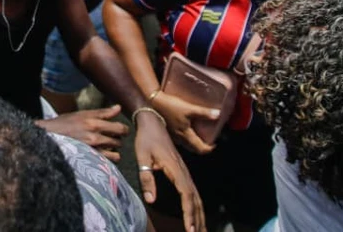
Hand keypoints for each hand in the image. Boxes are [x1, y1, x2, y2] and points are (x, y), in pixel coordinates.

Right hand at [37, 105, 128, 161]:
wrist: (50, 136)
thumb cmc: (67, 123)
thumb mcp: (84, 114)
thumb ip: (103, 112)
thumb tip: (118, 107)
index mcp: (94, 123)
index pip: (120, 128)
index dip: (124, 129)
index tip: (121, 130)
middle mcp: (94, 136)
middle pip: (119, 141)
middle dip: (117, 139)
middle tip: (111, 137)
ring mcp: (92, 150)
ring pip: (116, 153)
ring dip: (113, 151)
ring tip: (106, 147)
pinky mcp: (89, 159)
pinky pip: (108, 162)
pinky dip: (108, 159)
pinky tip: (102, 154)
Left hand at [133, 114, 205, 231]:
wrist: (153, 122)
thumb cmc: (146, 139)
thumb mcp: (142, 156)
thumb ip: (146, 177)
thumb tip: (150, 199)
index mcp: (175, 169)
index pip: (186, 195)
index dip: (189, 213)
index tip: (190, 228)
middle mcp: (184, 172)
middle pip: (195, 199)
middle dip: (198, 219)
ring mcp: (185, 172)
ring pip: (196, 197)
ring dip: (199, 215)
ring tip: (200, 231)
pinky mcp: (183, 173)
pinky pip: (192, 193)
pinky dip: (196, 207)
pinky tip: (195, 216)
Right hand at [153, 91, 220, 154]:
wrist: (154, 102)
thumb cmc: (171, 106)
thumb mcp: (189, 108)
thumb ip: (203, 112)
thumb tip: (218, 114)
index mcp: (185, 135)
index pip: (200, 148)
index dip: (209, 149)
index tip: (214, 144)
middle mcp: (179, 138)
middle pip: (193, 148)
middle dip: (202, 147)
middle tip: (209, 141)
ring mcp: (173, 135)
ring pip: (186, 144)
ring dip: (194, 143)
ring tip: (199, 135)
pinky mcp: (169, 130)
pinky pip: (180, 139)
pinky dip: (187, 138)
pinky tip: (187, 129)